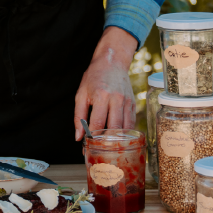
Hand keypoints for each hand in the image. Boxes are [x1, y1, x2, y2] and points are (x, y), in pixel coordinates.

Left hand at [73, 26, 137, 140]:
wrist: (112, 61)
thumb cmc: (94, 76)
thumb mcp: (81, 93)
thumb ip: (79, 116)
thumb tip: (79, 137)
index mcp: (101, 96)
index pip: (97, 124)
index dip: (92, 139)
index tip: (88, 146)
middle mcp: (116, 99)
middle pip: (113, 129)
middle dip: (106, 143)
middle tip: (99, 151)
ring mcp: (126, 101)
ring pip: (125, 128)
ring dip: (117, 140)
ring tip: (109, 148)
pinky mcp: (133, 103)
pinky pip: (132, 123)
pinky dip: (126, 133)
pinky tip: (119, 139)